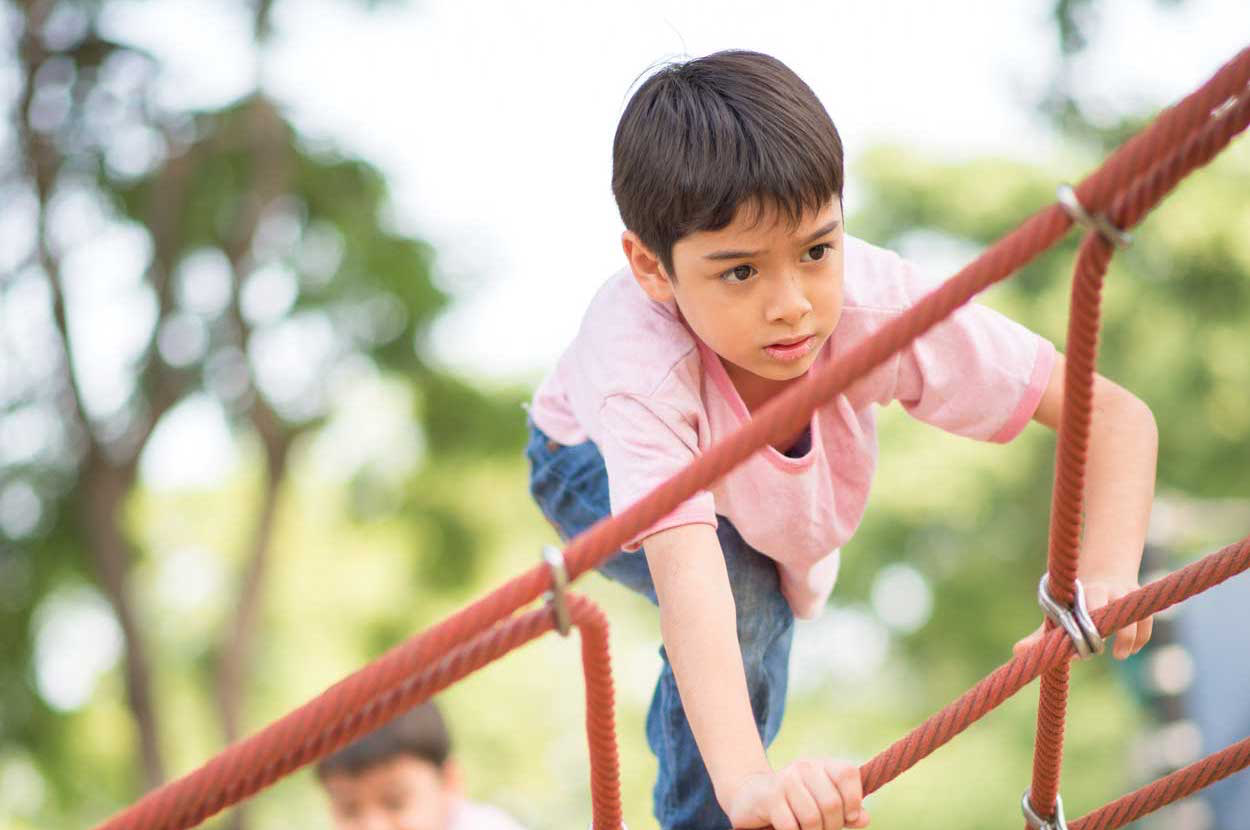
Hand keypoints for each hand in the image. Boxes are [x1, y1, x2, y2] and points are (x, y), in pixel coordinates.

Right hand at [724, 759, 869, 829]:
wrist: (752, 797)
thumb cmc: (795, 803)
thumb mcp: (823, 804)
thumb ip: (847, 811)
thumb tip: (864, 818)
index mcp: (822, 765)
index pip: (848, 773)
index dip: (853, 799)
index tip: (850, 817)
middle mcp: (804, 767)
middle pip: (832, 803)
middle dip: (831, 826)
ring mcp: (786, 780)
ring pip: (812, 817)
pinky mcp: (770, 797)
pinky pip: (791, 826)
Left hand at [1013, 579, 1152, 659]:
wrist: (1104, 574)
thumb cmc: (1075, 603)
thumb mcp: (1058, 615)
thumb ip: (1041, 635)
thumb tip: (1016, 651)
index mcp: (1084, 592)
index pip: (1085, 610)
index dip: (1083, 630)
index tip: (1077, 652)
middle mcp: (1108, 590)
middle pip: (1112, 608)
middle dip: (1106, 631)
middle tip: (1100, 652)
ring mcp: (1127, 595)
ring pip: (1134, 615)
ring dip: (1128, 636)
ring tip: (1120, 654)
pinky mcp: (1141, 601)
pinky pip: (1146, 621)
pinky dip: (1140, 637)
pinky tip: (1130, 650)